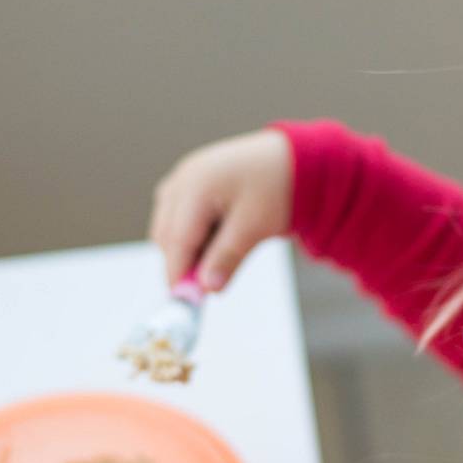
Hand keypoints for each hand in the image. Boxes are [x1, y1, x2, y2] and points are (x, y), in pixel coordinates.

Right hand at [147, 129, 292, 291]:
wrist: (296, 160)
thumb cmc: (279, 186)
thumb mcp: (255, 226)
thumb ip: (227, 257)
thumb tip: (207, 288)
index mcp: (197, 184)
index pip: (177, 239)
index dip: (179, 273)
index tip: (186, 302)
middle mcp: (184, 177)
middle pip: (166, 233)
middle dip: (181, 263)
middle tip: (204, 288)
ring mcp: (185, 178)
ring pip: (168, 226)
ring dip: (185, 250)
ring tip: (216, 263)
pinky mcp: (191, 183)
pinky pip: (178, 216)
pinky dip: (191, 235)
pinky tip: (214, 244)